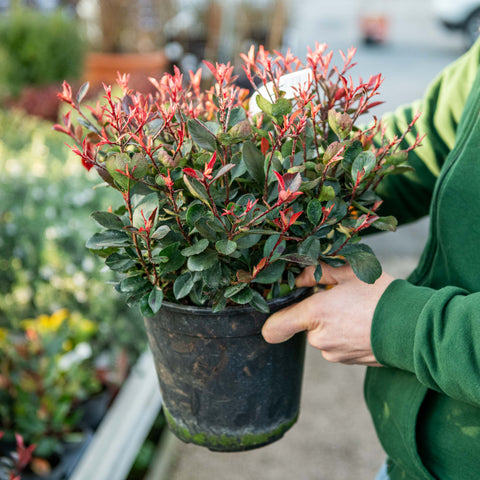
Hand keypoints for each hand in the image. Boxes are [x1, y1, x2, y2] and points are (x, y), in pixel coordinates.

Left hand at [261, 263, 394, 365]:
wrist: (414, 327)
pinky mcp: (348, 362)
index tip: (278, 313)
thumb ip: (317, 273)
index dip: (271, 322)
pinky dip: (345, 336)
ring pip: (323, 335)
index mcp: (315, 314)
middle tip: (341, 299)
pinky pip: (337, 346)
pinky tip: (364, 324)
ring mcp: (334, 354)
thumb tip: (298, 278)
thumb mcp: (349, 272)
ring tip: (358, 311)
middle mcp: (320, 339)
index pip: (275, 327)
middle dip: (317, 313)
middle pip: (305, 325)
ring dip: (332, 324)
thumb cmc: (380, 295)